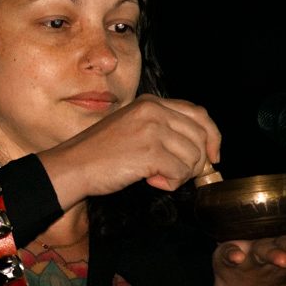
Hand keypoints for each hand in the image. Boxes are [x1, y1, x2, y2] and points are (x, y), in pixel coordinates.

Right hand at [39, 94, 221, 208]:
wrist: (72, 166)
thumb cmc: (98, 153)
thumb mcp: (132, 127)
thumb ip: (161, 128)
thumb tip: (200, 148)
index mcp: (150, 102)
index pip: (198, 113)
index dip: (212, 136)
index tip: (213, 156)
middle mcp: (154, 110)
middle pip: (201, 137)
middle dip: (196, 162)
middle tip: (176, 174)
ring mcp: (152, 129)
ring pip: (193, 157)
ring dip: (180, 174)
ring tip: (156, 176)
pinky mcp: (150, 151)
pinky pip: (180, 172)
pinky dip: (170, 183)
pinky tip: (151, 181)